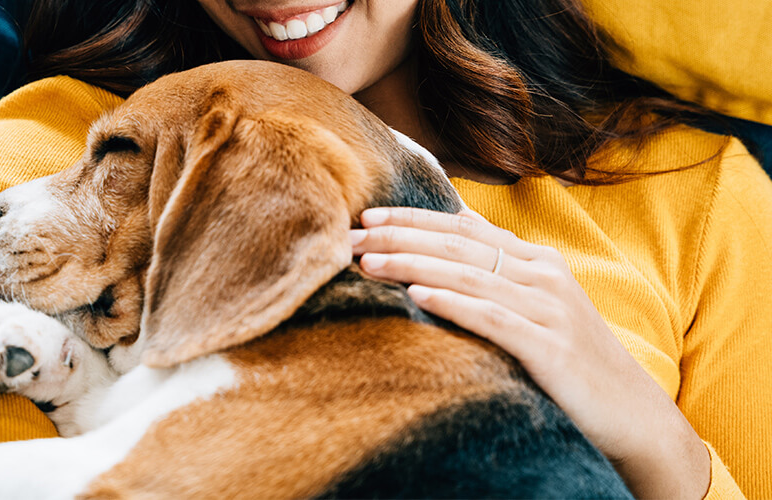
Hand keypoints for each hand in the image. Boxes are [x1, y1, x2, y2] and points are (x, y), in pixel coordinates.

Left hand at [350, 206, 709, 498]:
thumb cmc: (572, 357)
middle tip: (353, 237)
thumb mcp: (539, 301)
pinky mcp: (551, 348)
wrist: (631, 413)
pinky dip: (453, 303)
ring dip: (413, 266)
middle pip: (460, 246)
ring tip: (369, 263)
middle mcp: (544, 276)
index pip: (463, 228)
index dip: (414, 218)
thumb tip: (461, 221)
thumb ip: (501, 262)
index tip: (368, 217)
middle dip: (401, 237)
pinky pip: (493, 319)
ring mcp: (549, 309)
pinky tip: (416, 297)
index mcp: (538, 260)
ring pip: (469, 276)